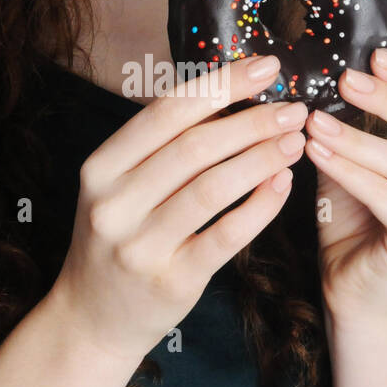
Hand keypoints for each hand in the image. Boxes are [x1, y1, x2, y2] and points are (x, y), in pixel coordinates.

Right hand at [52, 55, 306, 368]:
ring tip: (295, 141)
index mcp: (100, 168)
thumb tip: (231, 91)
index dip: (220, 84)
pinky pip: (227, 235)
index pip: (166, 112)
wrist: (90, 319)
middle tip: (293, 109)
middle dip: (252, 121)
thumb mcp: (119, 186)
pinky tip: (283, 183)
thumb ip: (161, 146)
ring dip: (262, 158)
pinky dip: (261, 205)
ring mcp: (141, 246)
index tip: (265, 67)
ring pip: (213, 188)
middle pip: (194, 147)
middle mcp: (114, 204)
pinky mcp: (172, 281)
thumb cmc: (119, 238)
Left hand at [305, 49, 386, 320]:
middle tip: (345, 80)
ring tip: (314, 120)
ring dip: (355, 137)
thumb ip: (357, 118)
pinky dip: (348, 170)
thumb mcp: (353, 155)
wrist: (348, 284)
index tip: (374, 56)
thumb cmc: (352, 217)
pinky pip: (385, 196)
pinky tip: (316, 152)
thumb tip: (336, 68)